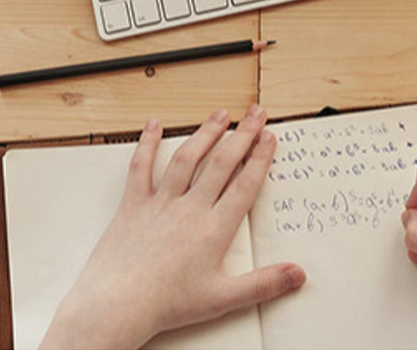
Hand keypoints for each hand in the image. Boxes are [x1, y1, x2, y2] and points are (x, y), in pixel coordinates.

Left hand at [40, 106, 305, 349]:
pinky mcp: (135, 203)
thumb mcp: (222, 299)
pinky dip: (147, 144)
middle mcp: (190, 208)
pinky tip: (154, 125)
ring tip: (221, 114)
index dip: (259, 158)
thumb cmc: (167, 304)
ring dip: (206, 133)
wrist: (119, 303)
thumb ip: (263, 284)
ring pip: (187, 158)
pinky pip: (141, 167)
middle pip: (221, 163)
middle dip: (242, 135)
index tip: (269, 137)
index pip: (244, 185)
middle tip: (256, 113)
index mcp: (213, 229)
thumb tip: (298, 274)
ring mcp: (161, 202)